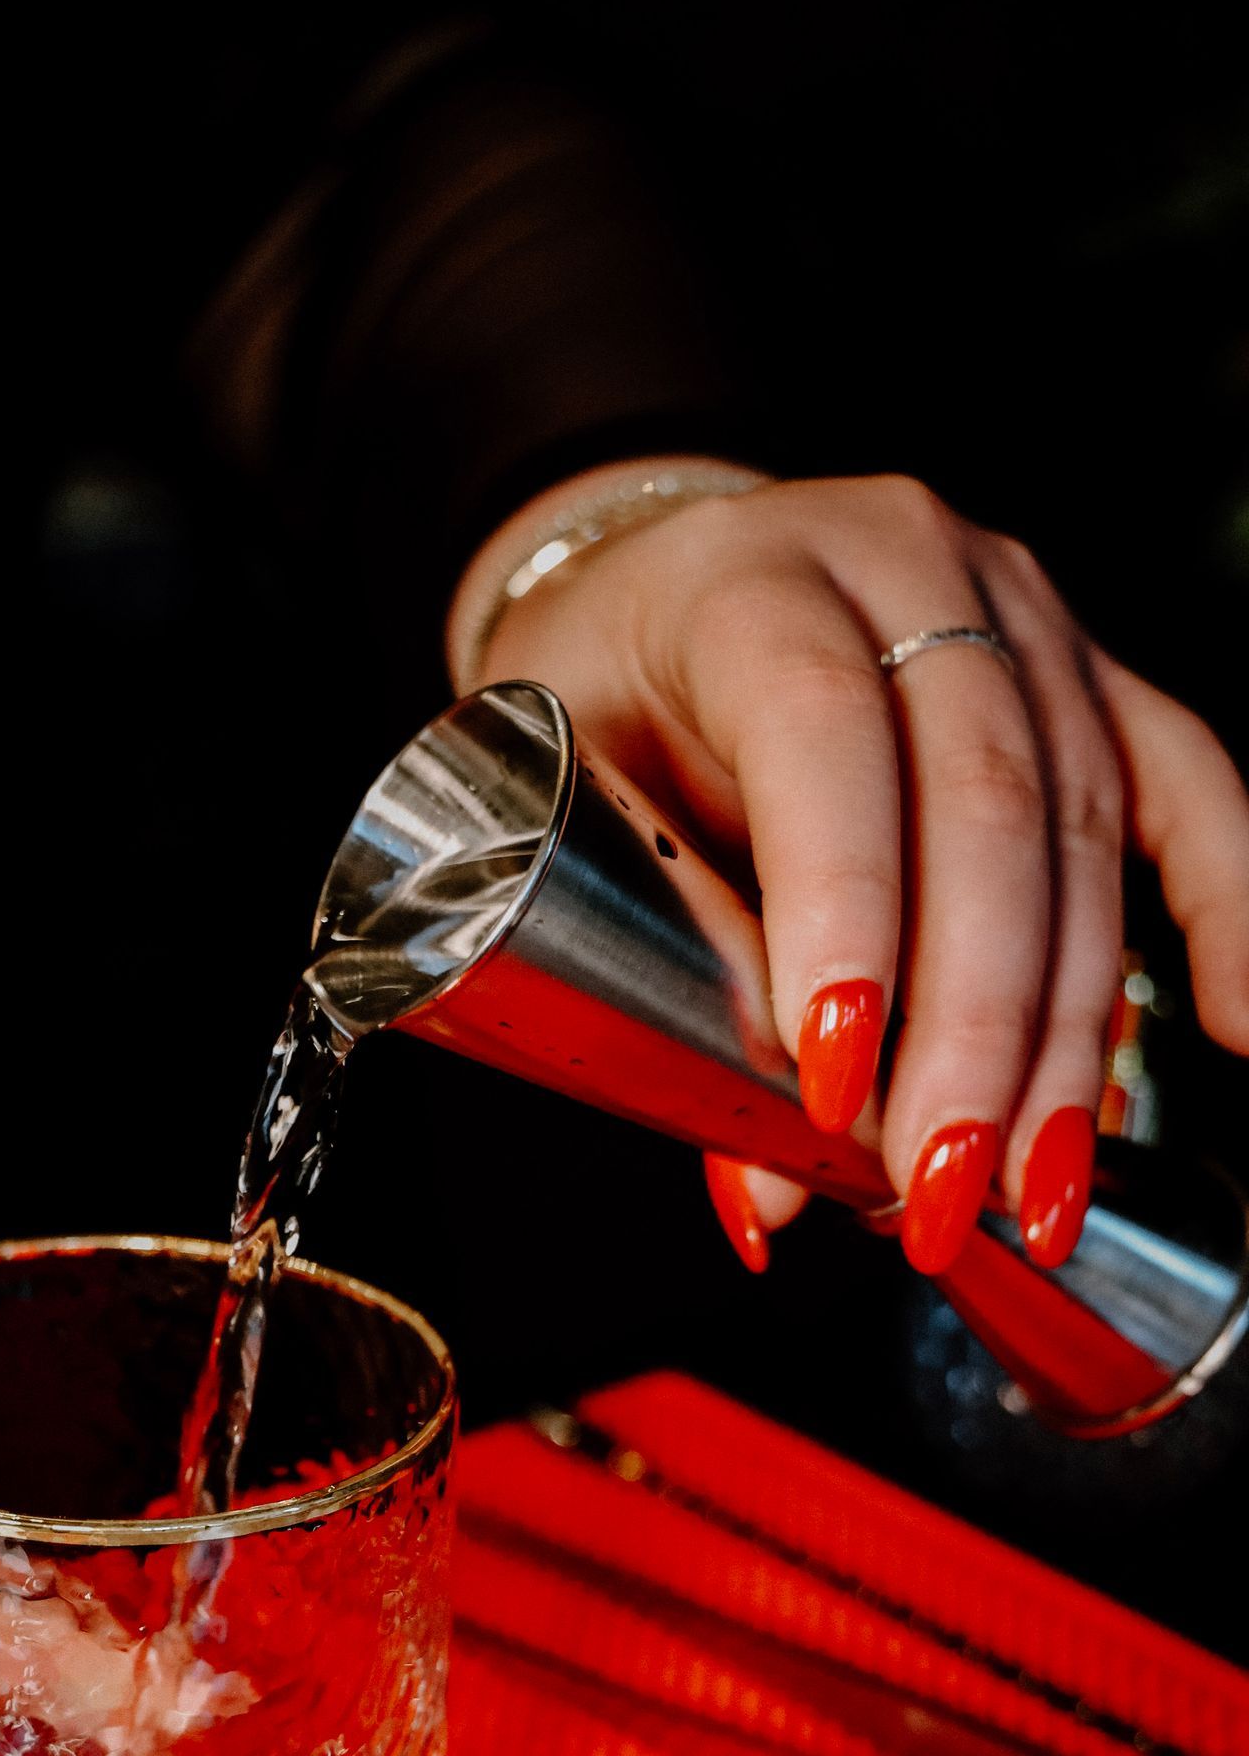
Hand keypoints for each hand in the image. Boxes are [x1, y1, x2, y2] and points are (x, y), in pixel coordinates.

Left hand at [452, 463, 1248, 1272]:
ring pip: (1080, 822)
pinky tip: (1237, 1026)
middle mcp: (899, 565)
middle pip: (981, 798)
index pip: (819, 732)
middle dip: (970, 1026)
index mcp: (746, 583)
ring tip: (1031, 1184)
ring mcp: (1015, 610)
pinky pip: (1186, 787)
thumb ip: (657, 976)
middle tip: (937, 1185)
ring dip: (1066, 1030)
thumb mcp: (574, 808)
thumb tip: (767, 1191)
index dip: (841, 914)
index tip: (832, 1086)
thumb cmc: (608, 707)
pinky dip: (1226, 912)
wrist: (655, 604)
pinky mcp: (1091, 671)